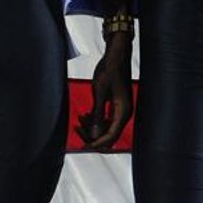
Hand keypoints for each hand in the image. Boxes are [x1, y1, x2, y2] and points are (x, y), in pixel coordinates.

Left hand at [80, 32, 133, 148]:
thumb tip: (94, 134)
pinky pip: (107, 119)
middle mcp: (125, 113)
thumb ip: (97, 115)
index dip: (96, 143)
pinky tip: (87, 114)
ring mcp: (122, 109)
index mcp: (123, 112)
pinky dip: (97, 119)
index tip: (83, 146)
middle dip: (93, 135)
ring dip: (94, 126)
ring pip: (108, 127)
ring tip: (81, 119)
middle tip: (78, 129)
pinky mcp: (117, 105)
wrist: (116, 56)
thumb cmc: (109, 71)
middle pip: (110, 134)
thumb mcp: (99, 93)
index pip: (110, 136)